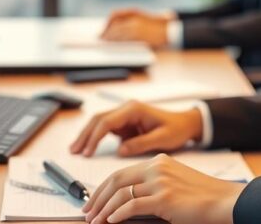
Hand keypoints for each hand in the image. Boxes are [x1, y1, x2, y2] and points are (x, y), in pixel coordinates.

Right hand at [69, 101, 202, 156]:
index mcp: (134, 109)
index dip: (95, 137)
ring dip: (87, 135)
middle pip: (98, 120)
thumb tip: (121, 150)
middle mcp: (126, 109)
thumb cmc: (176, 129)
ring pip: (99, 123)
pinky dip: (95, 138)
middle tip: (74, 151)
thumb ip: (141, 144)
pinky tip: (87, 147)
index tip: (88, 151)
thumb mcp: (162, 139)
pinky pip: (105, 129)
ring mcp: (124, 116)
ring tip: (76, 150)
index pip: (107, 122)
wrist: (185, 124)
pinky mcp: (124, 124)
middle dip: (85, 135)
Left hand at [82, 153, 244, 223]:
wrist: (224, 201)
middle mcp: (158, 167)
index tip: (93, 200)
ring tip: (96, 221)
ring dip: (104, 209)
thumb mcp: (174, 184)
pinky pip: (132, 205)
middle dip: (97, 197)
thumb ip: (153, 186)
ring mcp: (161, 181)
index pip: (122, 172)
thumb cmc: (203, 197)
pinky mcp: (164, 197)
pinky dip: (118, 214)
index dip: (103, 188)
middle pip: (116, 180)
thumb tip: (126, 202)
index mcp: (159, 162)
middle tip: (87, 212)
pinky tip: (111, 221)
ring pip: (121, 194)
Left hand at [100, 8, 172, 47]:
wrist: (171, 31)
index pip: (115, 15)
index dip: (107, 22)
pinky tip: (113, 45)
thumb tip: (117, 26)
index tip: (103, 28)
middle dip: (106, 31)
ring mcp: (135, 26)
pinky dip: (116, 42)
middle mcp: (133, 17)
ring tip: (105, 43)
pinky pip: (123, 39)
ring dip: (109, 37)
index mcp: (134, 11)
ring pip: (116, 32)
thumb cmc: (159, 26)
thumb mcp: (145, 17)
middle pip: (114, 24)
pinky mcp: (138, 36)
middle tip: (100, 38)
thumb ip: (133, 20)